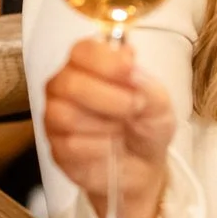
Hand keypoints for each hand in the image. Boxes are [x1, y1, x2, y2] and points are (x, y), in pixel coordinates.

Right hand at [42, 37, 173, 217]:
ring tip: (121, 129)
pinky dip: (98, 148)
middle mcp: (66, 88)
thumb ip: (145, 83)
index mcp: (89, 67)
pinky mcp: (57, 149)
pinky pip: (71, 145)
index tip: (128, 68)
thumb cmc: (146, 126)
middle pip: (68, 83)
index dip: (104, 59)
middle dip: (107, 96)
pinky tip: (109, 148)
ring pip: (65, 115)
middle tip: (134, 106)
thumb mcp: (159, 103)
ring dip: (103, 124)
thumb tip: (127, 64)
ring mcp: (56, 119)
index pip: (82, 51)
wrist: (145, 166)